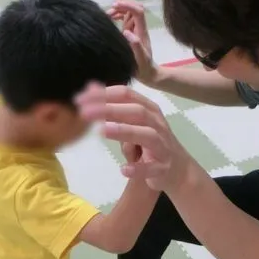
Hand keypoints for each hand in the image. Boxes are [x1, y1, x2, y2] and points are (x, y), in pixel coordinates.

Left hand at [77, 83, 193, 192]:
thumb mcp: (131, 122)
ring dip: (124, 131)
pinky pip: (152, 168)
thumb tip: (90, 88)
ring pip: (147, 135)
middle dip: (109, 109)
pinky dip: (138, 168)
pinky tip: (123, 169)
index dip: (104, 95)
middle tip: (84, 113)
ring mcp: (162, 146)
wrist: (178, 170)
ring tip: (102, 131)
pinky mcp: (163, 168)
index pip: (127, 95)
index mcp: (149, 110)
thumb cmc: (150, 144)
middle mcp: (157, 124)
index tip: (80, 100)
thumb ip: (112, 106)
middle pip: (136, 112)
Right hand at [107, 1, 157, 84]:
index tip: (115, 5)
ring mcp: (136, 30)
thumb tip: (126, 31)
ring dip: (119, 11)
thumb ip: (135, 45)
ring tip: (107, 16)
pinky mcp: (131, 34)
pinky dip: (118, 16)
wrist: (148, 74)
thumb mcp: (140, 59)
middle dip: (122, 5)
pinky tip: (110, 19)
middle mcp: (139, 28)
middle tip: (109, 12)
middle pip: (134, 8)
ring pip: (129, 13)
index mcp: (142, 32)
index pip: (138, 11)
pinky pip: (125, 20)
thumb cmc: (143, 68)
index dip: (127, 5)